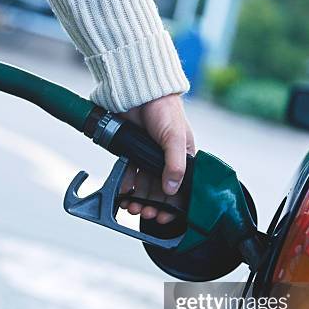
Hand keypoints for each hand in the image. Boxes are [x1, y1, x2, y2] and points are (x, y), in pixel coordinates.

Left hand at [118, 94, 195, 223]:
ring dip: (138, 198)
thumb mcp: (175, 139)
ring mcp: (148, 156)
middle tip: (144, 212)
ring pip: (144, 184)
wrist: (139, 92)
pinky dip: (126, 185)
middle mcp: (166, 159)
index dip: (173, 204)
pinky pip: (129, 174)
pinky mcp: (132, 152)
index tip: (163, 216)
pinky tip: (123, 193)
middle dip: (153, 204)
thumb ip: (175, 165)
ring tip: (132, 206)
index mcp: (184, 157)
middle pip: (160, 189)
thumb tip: (172, 189)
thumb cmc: (164, 110)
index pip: (182, 187)